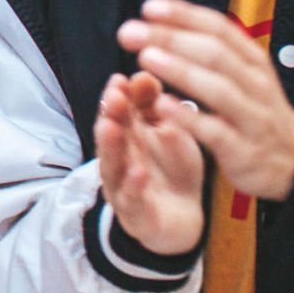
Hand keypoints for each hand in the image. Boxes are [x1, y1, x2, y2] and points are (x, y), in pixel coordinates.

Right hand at [94, 70, 205, 256]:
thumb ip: (154, 106)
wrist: (183, 218)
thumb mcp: (168, 131)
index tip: (120, 79)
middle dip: (109, 115)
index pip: (117, 112)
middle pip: (109, 135)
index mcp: (129, 137)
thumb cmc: (172, 168)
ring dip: (110, 146)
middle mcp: (119, 159)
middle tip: (114, 97)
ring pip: (112, 165)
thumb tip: (143, 75)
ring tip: (112, 127)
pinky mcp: (136, 214)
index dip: (116, 96)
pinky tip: (139, 172)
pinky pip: (132, 199)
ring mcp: (123, 187)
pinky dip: (133, 186)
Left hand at [117, 0, 293, 202]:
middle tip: (130, 32)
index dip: (184, 16)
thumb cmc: (253, 112)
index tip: (148, 7)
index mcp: (252, 61)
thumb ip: (210, 53)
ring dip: (180, 71)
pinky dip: (188, 116)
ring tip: (146, 58)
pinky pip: (214, 130)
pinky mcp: (243, 149)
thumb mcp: (243, 77)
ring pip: (217, 88)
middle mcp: (255, 84)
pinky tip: (161, 104)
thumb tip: (161, 25)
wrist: (293, 162)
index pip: (218, 28)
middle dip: (171, 39)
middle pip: (214, 53)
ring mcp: (252, 117)